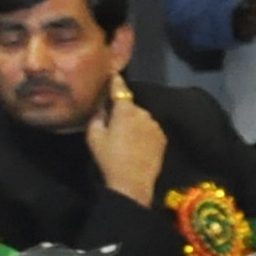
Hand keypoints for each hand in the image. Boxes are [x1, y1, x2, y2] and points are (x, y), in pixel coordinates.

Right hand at [90, 80, 168, 205]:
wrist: (133, 182)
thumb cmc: (110, 159)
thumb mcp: (94, 138)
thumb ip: (96, 118)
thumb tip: (101, 109)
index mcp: (125, 111)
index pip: (120, 90)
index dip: (116, 81)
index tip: (114, 73)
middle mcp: (143, 113)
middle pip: (131, 106)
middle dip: (123, 110)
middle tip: (114, 123)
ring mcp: (155, 125)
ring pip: (142, 118)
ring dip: (134, 122)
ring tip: (126, 137)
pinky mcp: (162, 138)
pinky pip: (150, 129)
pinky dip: (144, 132)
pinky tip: (137, 144)